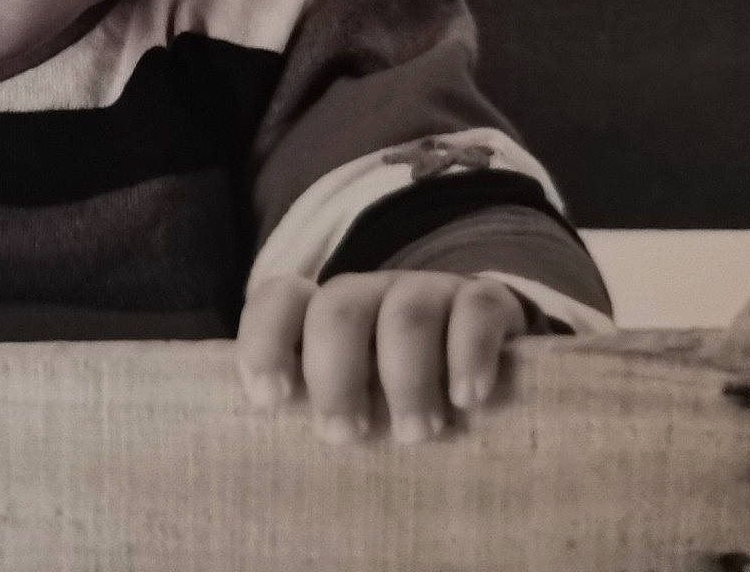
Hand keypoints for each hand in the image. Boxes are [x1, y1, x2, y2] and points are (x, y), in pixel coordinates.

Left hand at [234, 270, 526, 444]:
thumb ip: (314, 412)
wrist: (484, 369)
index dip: (265, 342)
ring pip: (406, 314)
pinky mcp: (483, 301)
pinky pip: (477, 310)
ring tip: (414, 435)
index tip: (271, 400)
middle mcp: (370, 294)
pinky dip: (470, 355)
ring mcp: (427, 291)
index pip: (280, 300)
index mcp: (323, 314)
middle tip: (345, 436)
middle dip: (336, 375)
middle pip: (339, 310)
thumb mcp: (349, 407)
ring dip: (406, 378)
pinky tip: (468, 399)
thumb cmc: (393, 403)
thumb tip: (265, 459)